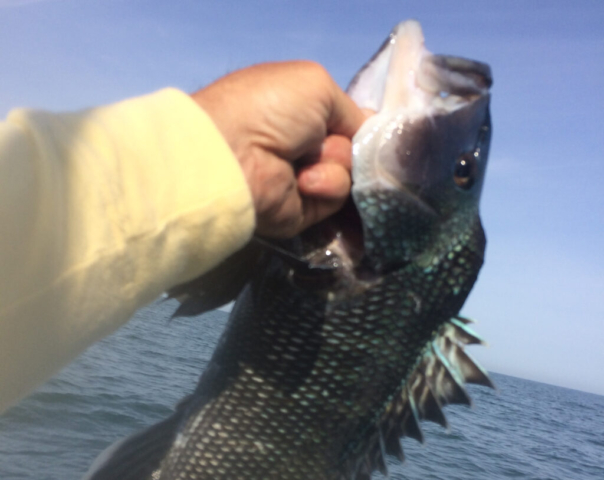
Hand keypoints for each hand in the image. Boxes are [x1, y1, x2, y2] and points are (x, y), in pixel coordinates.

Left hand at [191, 61, 364, 237]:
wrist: (234, 153)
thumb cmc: (270, 107)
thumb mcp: (317, 85)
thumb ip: (349, 109)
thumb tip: (367, 127)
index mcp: (301, 112)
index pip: (346, 121)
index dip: (360, 124)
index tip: (368, 125)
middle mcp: (303, 145)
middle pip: (353, 148)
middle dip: (347, 143)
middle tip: (322, 139)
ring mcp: (304, 179)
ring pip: (349, 173)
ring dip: (335, 163)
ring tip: (305, 160)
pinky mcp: (303, 209)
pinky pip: (336, 197)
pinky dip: (327, 185)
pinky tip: (304, 180)